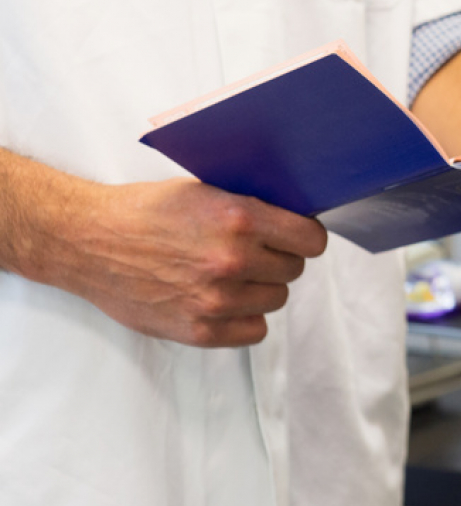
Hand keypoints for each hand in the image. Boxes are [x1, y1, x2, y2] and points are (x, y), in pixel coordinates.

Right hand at [24, 176, 327, 346]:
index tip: (295, 238)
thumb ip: (251, 207)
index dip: (305, 237)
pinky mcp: (199, 330)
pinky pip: (254, 331)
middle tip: (251, 253)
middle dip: (277, 260)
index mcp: (238, 218)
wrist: (87, 241)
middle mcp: (232, 260)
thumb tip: (297, 218)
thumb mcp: (204, 191)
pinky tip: (223, 301)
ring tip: (229, 276)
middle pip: (294, 269)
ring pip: (276, 299)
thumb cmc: (144, 212)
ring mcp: (216, 299)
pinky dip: (244, 318)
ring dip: (260, 289)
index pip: (311, 240)